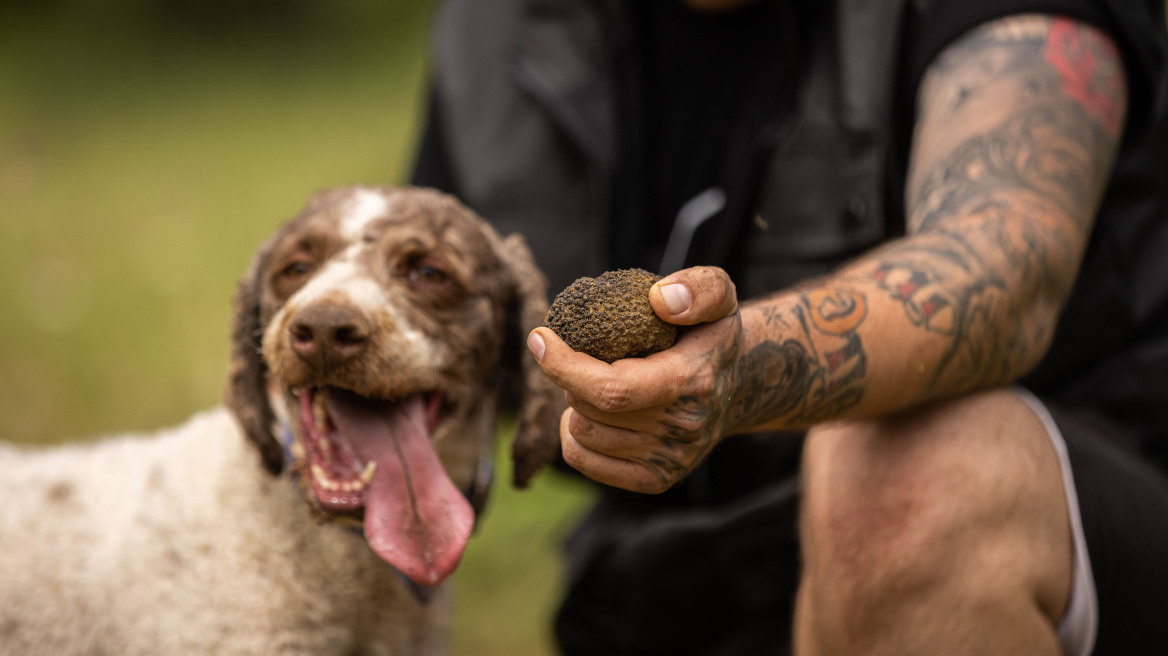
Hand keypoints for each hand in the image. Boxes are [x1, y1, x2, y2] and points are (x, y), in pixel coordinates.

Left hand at [527, 267, 740, 492]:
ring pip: (581, 433)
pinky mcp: (656, 479)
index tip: (540, 337)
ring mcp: (670, 459)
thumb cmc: (712, 334)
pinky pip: (584, 460)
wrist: (741, 387)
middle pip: (589, 408)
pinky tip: (590, 413)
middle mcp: (682, 427)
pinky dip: (574, 435)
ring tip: (592, 383)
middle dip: (572, 376)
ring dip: (574, 405)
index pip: (613, 389)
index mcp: (691, 380)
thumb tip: (660, 300)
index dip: (565, 366)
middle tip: (585, 356)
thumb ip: (699, 288)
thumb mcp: (720, 294)